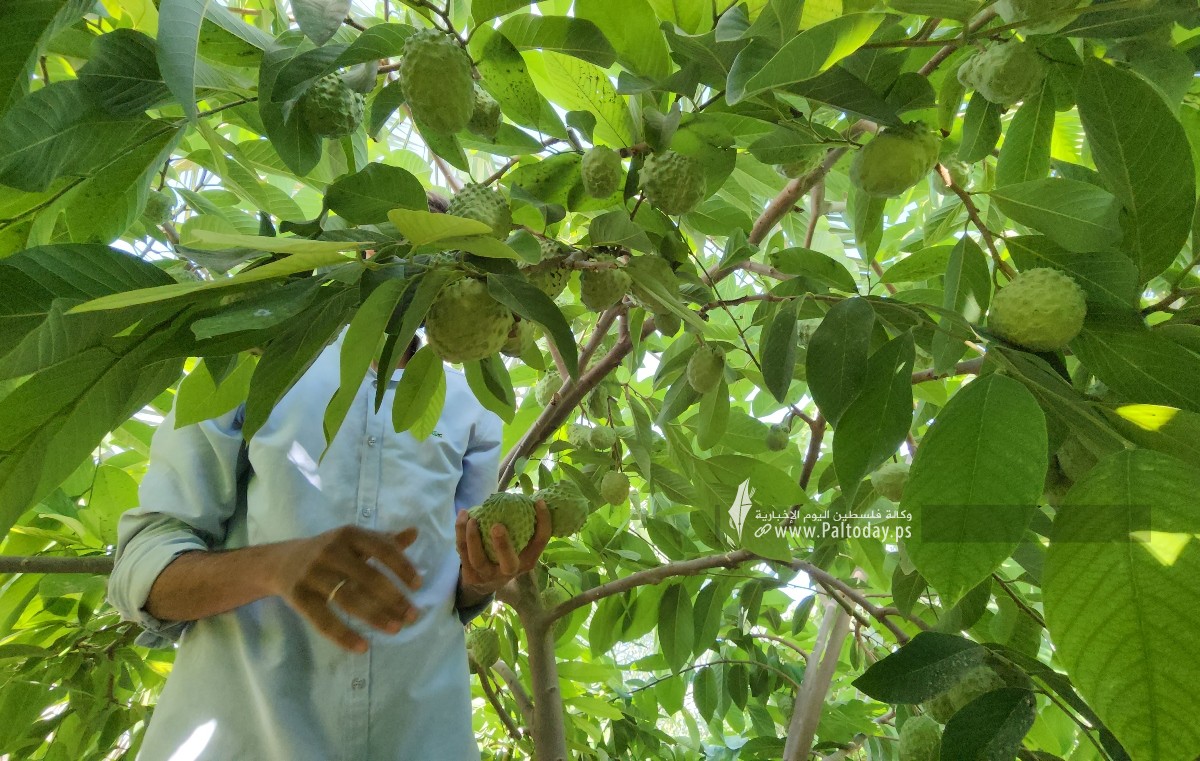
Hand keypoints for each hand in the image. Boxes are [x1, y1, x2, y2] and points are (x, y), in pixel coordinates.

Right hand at [269, 525, 422, 652]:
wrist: (281, 561)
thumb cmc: (329, 552)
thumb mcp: (354, 541)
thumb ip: (384, 540)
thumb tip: (415, 532)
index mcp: (349, 534)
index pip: (382, 549)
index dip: (402, 567)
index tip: (418, 586)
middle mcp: (331, 551)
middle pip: (368, 577)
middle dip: (394, 598)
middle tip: (413, 616)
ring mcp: (313, 573)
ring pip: (349, 599)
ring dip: (375, 616)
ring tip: (395, 630)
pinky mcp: (299, 596)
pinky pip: (323, 620)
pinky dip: (344, 635)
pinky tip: (363, 647)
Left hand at [455, 500, 550, 597]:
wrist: (484, 584)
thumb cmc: (506, 555)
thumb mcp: (520, 547)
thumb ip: (522, 527)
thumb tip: (526, 498)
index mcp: (527, 561)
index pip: (539, 543)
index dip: (543, 523)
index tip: (539, 502)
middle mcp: (510, 571)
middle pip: (509, 563)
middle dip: (503, 545)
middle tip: (497, 525)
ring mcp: (488, 575)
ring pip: (478, 559)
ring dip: (473, 538)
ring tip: (472, 518)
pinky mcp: (471, 575)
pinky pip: (463, 552)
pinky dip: (461, 533)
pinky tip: (463, 516)